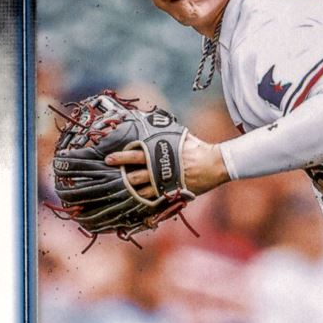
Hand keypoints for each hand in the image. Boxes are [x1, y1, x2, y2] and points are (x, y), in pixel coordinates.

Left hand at [105, 134, 228, 196]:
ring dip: (129, 189)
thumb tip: (149, 122)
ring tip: (118, 190)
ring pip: (141, 190)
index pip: (135, 155)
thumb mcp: (179, 135)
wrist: (215, 164)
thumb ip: (163, 132)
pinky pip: (153, 199)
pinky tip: (135, 200)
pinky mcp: (171, 193)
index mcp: (159, 153)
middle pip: (134, 175)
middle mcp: (159, 169)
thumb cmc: (197, 148)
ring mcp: (165, 183)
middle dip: (120, 175)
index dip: (120, 157)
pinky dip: (143, 199)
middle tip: (109, 176)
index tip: (108, 158)